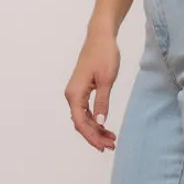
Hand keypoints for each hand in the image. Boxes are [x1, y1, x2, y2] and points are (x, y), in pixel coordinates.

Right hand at [65, 30, 119, 151]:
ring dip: (95, 129)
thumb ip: (102, 102)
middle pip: (80, 123)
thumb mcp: (107, 80)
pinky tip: (104, 126)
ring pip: (83, 118)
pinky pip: (85, 110)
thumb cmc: (104, 55)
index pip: (80, 122)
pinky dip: (94, 120)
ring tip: (111, 138)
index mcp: (75, 94)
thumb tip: (99, 123)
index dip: (92, 136)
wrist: (100, 37)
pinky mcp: (81, 90)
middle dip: (94, 136)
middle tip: (111, 145)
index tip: (104, 146)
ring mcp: (76, 92)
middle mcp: (72, 95)